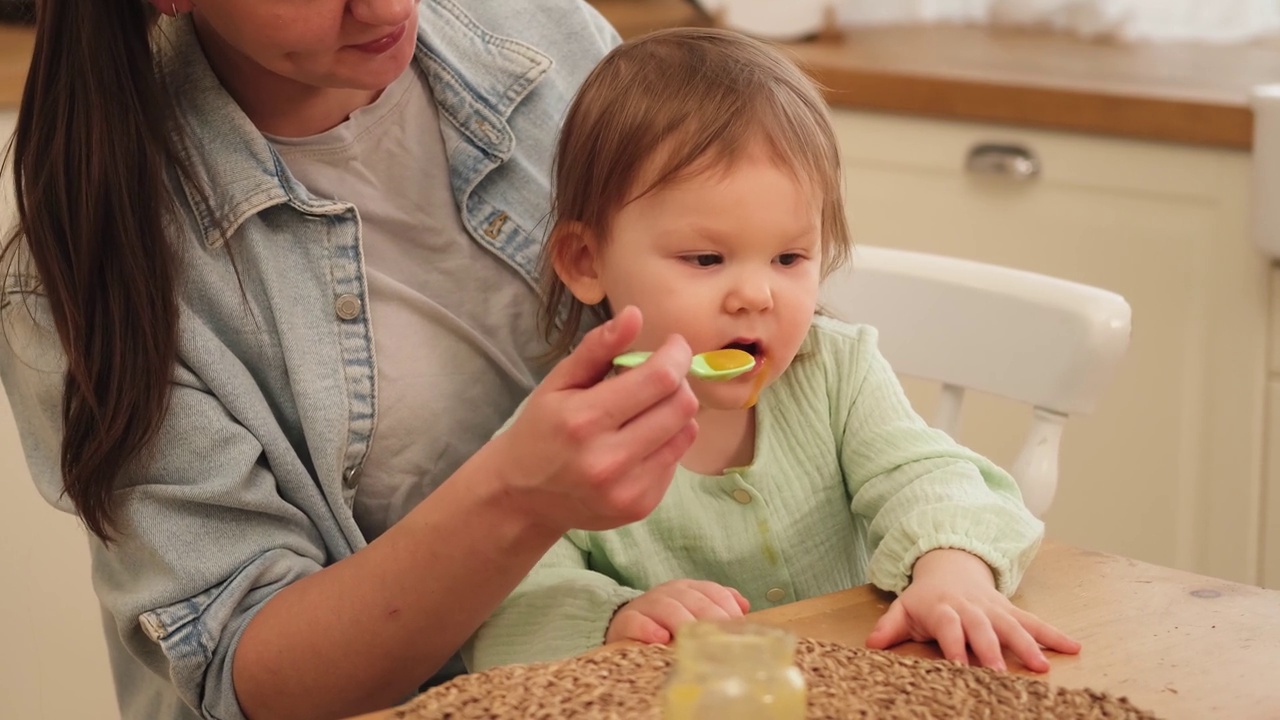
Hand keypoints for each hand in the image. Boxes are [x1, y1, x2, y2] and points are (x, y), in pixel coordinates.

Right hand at [489, 306, 699, 532]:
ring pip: (686, 433)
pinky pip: (676, 461)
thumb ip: (597, 348)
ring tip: (649, 409)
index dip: (676, 354)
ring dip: (676, 412)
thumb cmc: (540, 430)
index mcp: (584, 419)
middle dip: (679, 381)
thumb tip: (634, 315)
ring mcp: (627, 489)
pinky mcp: (640, 507)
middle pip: (682, 406)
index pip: (659, 379)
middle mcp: (608, 459)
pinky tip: (640, 441)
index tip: (673, 345)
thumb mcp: (558, 383)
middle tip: (661, 376)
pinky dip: (667, 442)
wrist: (522, 496)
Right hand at [606, 580, 750, 644]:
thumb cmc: (666, 621)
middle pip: (693, 600)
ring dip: (682, 621)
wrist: (624, 623)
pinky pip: (637, 622)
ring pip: (667, 608)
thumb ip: (718, 605)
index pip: (711, 591)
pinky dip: (648, 629)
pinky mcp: (626, 620)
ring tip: (693, 636)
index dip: (726, 606)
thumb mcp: (692, 610)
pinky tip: (660, 638)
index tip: (737, 624)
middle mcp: (669, 593)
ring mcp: (647, 605)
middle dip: (710, 615)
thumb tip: (745, 606)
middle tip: (721, 635)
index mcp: (687, 589)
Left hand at [865, 549, 1081, 671]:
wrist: (950, 565)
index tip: (960, 668)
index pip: (949, 628)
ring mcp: (994, 609)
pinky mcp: (1011, 610)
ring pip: (1013, 626)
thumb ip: (889, 626)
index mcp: (943, 609)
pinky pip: (1035, 622)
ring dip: (1028, 645)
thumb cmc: (925, 597)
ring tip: (1042, 667)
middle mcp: (971, 608)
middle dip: (992, 651)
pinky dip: (1054, 634)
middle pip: (983, 629)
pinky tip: (1074, 647)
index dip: (954, 647)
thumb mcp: (903, 608)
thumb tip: (870, 644)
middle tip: (1001, 674)